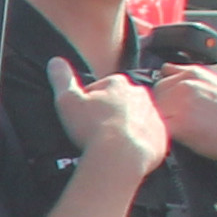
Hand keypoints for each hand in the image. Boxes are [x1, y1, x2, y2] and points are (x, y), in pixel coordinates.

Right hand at [51, 58, 173, 182]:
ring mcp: (154, 115)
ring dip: (125, 126)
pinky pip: (148, 136)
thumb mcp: (68, 101)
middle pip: (121, 101)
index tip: (82, 115)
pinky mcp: (161, 135)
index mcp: (118, 83)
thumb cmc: (93, 127)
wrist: (121, 156)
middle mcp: (141, 94)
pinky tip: (124, 152)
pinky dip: (137, 142)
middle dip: (111, 111)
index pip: (101, 87)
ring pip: (136, 117)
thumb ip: (62, 79)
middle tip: (96, 129)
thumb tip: (55, 60)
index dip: (89, 101)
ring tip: (110, 143)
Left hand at [149, 64, 216, 171]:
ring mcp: (181, 102)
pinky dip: (163, 137)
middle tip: (182, 124)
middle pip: (152, 98)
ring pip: (152, 114)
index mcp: (193, 72)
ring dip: (161, 124)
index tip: (176, 110)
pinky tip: (183, 141)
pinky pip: (158, 131)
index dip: (165, 99)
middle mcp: (185, 83)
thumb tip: (169, 69)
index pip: (161, 82)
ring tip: (186, 132)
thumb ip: (193, 77)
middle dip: (161, 110)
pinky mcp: (180, 124)